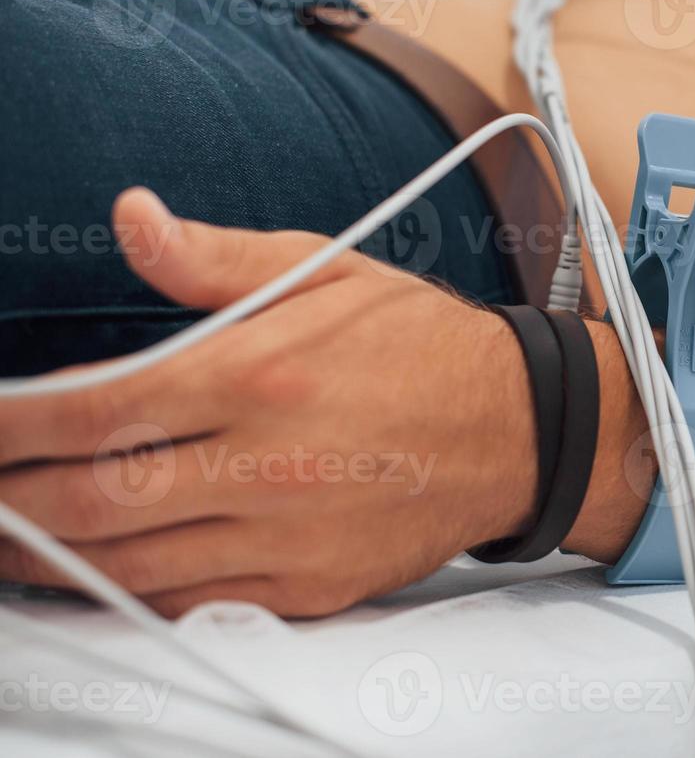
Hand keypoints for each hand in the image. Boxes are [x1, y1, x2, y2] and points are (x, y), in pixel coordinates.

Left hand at [0, 188, 536, 617]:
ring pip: (128, 566)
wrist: (518, 427)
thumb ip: (216, 257)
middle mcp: (266, 463)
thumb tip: (134, 218)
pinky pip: (192, 602)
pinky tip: (101, 568)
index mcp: (259, 374)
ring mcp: (286, 535)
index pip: (93, 410)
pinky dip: (129, 590)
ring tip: (13, 534)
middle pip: (91, 502)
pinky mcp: (309, 585)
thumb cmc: (421, 344)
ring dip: (50, 556)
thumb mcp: (328, 269)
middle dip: (8, 502)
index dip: (7, 425)